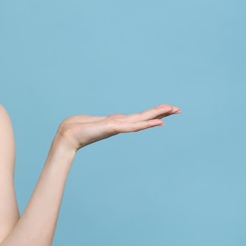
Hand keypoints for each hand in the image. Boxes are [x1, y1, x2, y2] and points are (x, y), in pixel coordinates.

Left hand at [56, 104, 179, 150]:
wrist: (67, 136)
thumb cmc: (75, 128)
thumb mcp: (91, 121)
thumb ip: (100, 121)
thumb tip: (101, 122)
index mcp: (116, 122)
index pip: (137, 117)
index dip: (151, 114)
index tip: (165, 110)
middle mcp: (119, 124)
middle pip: (144, 117)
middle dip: (161, 113)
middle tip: (178, 109)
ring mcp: (117, 126)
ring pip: (142, 120)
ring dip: (158, 115)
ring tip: (172, 111)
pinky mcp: (113, 128)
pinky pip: (133, 126)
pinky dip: (147, 124)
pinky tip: (158, 122)